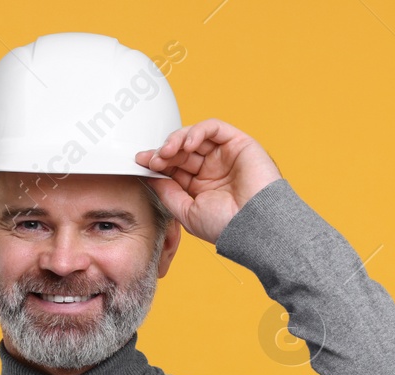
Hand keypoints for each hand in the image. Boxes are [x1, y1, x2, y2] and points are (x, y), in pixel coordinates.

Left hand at [135, 118, 281, 244]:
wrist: (254, 226)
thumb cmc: (226, 226)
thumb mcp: (186, 212)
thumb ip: (168, 192)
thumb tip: (150, 176)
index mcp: (201, 186)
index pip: (174, 167)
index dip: (157, 162)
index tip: (141, 162)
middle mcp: (212, 169)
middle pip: (181, 151)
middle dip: (164, 152)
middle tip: (152, 159)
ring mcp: (225, 155)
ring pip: (194, 136)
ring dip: (176, 140)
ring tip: (166, 152)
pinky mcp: (238, 143)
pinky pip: (213, 128)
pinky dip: (196, 132)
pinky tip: (186, 145)